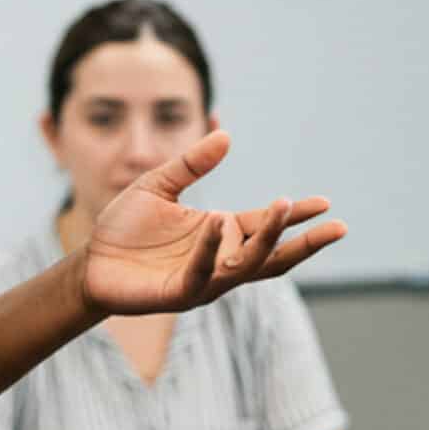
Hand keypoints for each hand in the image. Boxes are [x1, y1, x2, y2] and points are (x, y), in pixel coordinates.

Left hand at [81, 127, 344, 319]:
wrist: (90, 263)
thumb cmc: (125, 229)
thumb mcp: (158, 185)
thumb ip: (190, 163)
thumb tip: (225, 135)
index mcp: (221, 233)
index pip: (266, 225)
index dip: (295, 216)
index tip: (326, 203)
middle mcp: (220, 259)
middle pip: (272, 254)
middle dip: (305, 242)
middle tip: (338, 227)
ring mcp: (203, 280)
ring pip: (246, 265)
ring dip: (267, 238)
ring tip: (282, 207)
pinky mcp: (178, 293)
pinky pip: (202, 273)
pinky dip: (212, 250)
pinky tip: (219, 223)